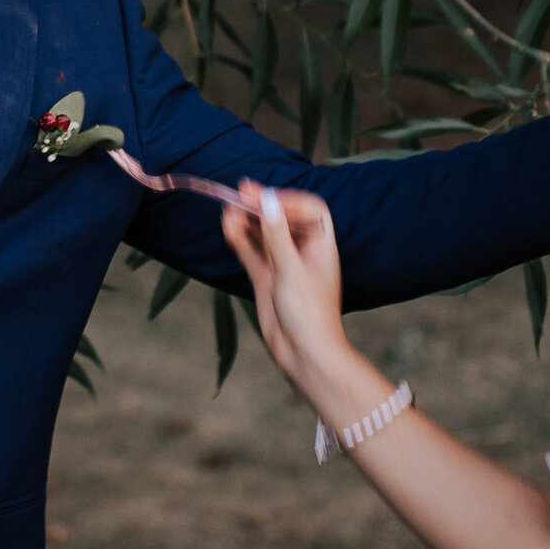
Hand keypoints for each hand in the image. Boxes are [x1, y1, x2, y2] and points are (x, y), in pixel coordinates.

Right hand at [221, 183, 355, 398]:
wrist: (305, 355)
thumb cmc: (310, 315)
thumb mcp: (291, 271)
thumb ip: (277, 236)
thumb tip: (268, 201)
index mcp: (321, 247)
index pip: (309, 210)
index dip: (289, 200)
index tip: (265, 198)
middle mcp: (303, 252)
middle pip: (283, 218)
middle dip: (262, 206)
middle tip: (240, 193)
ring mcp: (283, 265)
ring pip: (264, 234)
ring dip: (248, 221)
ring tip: (228, 210)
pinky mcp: (266, 279)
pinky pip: (252, 252)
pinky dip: (240, 240)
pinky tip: (228, 228)